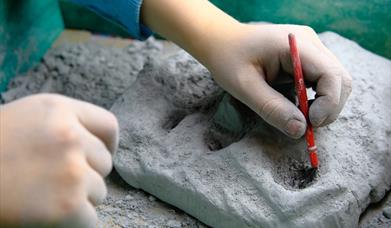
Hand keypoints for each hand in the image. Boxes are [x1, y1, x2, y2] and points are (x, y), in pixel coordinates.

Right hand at [0, 94, 118, 226]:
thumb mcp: (26, 118)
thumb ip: (65, 124)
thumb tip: (98, 146)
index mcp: (59, 110)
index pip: (108, 126)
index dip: (107, 145)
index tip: (99, 157)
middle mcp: (70, 136)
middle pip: (104, 162)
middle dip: (87, 174)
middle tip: (54, 181)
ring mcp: (71, 172)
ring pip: (99, 192)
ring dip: (79, 199)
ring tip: (43, 196)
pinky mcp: (67, 206)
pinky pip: (90, 219)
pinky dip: (74, 222)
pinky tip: (47, 216)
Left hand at [141, 0, 351, 137]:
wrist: (221, 42)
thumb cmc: (228, 60)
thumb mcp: (244, 87)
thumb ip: (272, 108)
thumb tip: (300, 131)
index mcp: (296, 45)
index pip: (331, 74)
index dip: (329, 103)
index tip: (310, 123)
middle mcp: (310, 43)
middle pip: (340, 79)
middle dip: (330, 107)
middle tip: (307, 126)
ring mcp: (311, 48)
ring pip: (336, 81)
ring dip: (325, 104)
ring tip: (302, 117)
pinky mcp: (307, 57)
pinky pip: (323, 80)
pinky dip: (317, 98)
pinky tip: (299, 106)